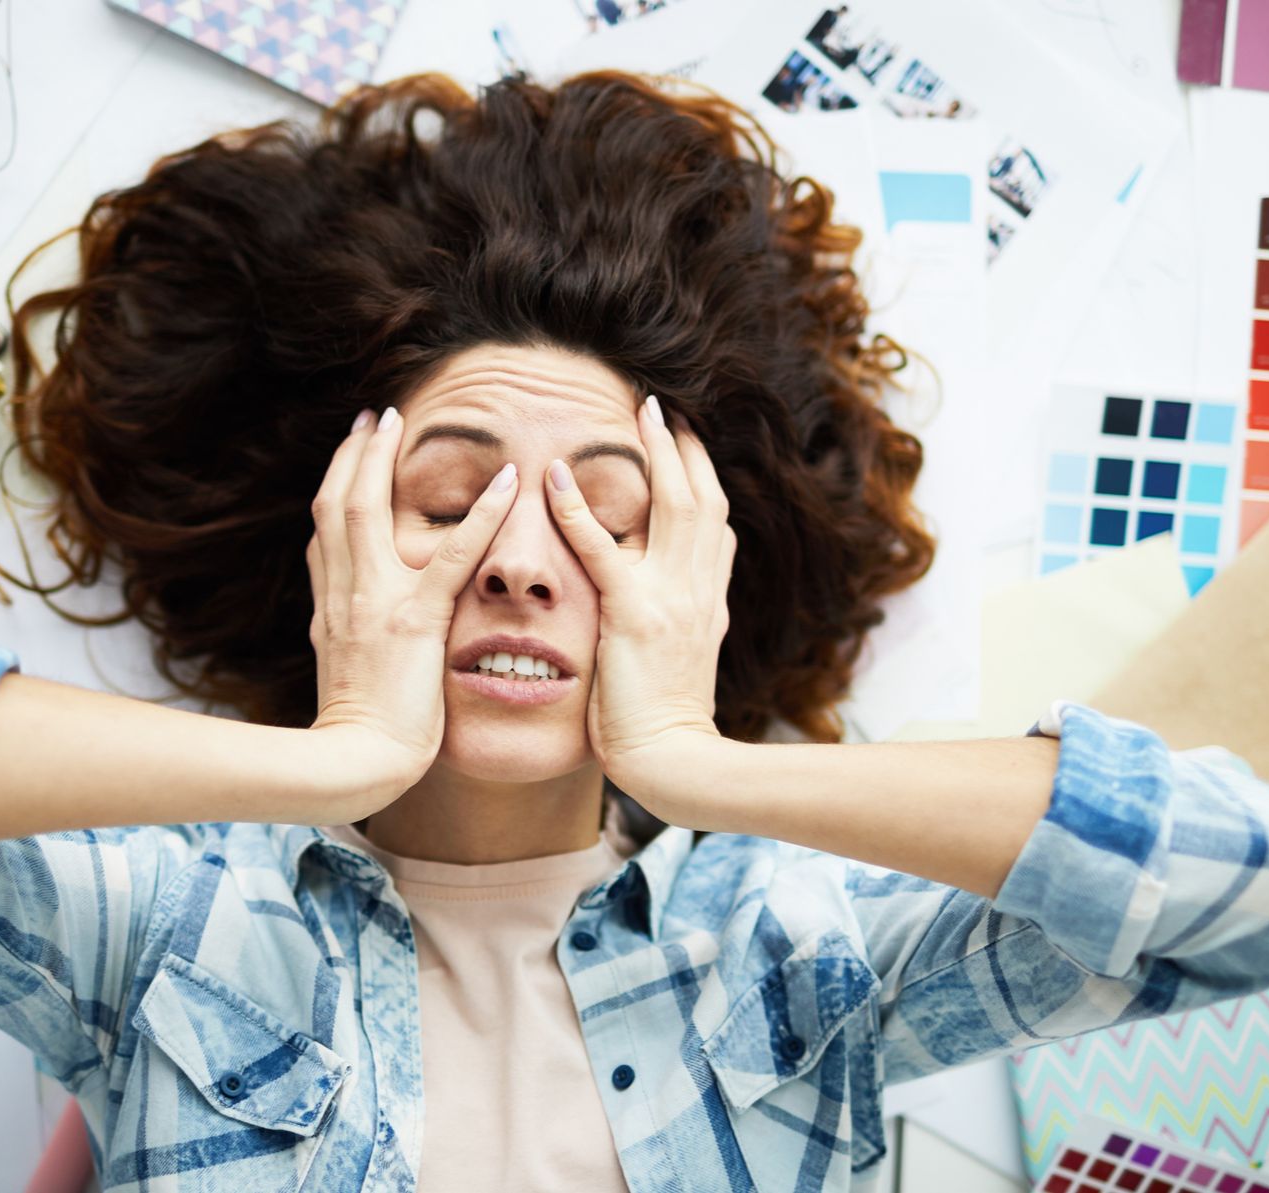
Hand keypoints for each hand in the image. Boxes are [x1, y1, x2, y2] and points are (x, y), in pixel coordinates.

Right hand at [306, 407, 515, 810]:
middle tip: (371, 416)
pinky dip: (479, 517)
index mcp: (331, 608)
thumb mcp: (347, 674)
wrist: (354, 763)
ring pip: (365, 511)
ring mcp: (374, 603)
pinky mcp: (414, 622)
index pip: (324, 533)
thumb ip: (351, 639)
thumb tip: (356, 625)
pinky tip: (507, 485)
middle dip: (351, 455)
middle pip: (334, 504)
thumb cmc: (360, 733)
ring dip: (381, 460)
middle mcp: (344, 595)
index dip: (336, 487)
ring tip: (400, 422)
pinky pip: (451, 558)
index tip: (349, 455)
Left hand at [545, 396, 733, 813]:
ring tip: (638, 414)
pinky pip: (603, 550)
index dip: (702, 479)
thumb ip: (680, 624)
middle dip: (687, 448)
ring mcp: (671, 600)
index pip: (715, 525)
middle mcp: (699, 591)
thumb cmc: (666, 725)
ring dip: (656, 453)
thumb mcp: (681, 662)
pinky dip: (577, 508)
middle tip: (664, 408)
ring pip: (673, 505)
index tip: (687, 444)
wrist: (674, 762)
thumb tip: (674, 608)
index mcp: (708, 602)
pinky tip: (553, 477)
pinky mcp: (634, 616)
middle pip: (704, 499)